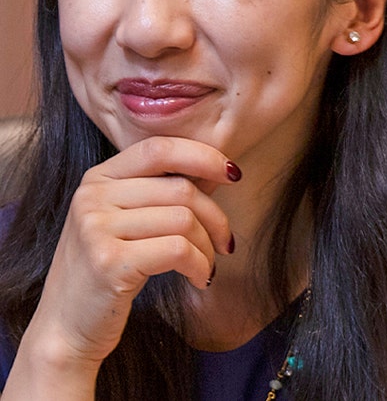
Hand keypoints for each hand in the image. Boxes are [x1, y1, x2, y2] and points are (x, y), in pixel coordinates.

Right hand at [17, 136, 238, 383]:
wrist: (66, 327)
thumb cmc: (109, 270)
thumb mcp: (129, 222)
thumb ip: (165, 192)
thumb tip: (220, 171)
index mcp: (98, 178)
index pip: (159, 148)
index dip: (203, 156)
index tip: (232, 174)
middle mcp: (92, 196)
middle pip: (181, 189)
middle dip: (216, 218)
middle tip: (225, 243)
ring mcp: (95, 228)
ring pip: (184, 219)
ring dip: (209, 247)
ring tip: (207, 266)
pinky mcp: (108, 262)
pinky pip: (178, 250)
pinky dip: (200, 265)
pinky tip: (200, 278)